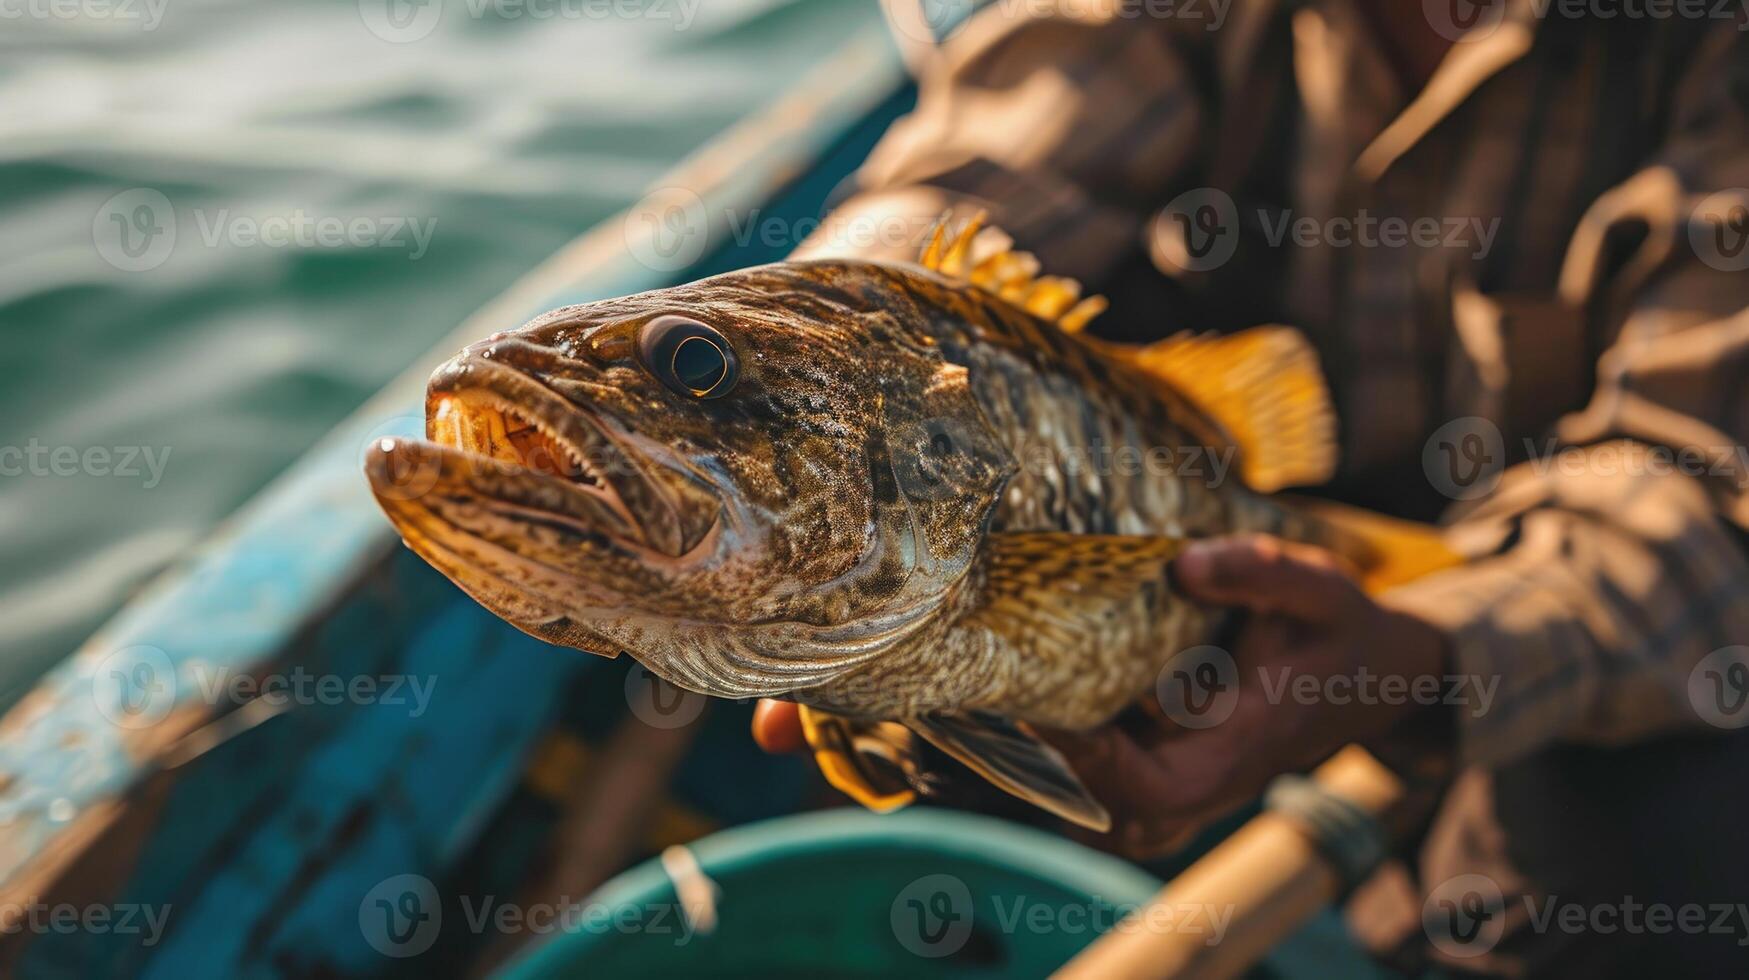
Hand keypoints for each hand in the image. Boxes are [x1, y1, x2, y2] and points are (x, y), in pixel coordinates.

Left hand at [749, 534, 1453, 857]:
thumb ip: (1264, 579)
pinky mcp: (1086, 756)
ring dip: (890, 744)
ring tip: (782, 716)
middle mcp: (1127, 796)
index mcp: (1177, 776)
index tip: (891, 679)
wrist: (1361, 682)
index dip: (975, 722)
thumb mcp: (1320, 601)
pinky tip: (852, 701)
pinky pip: (998, 754)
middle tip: (781, 723)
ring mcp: (1100, 783)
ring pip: (982, 775)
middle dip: (891, 747)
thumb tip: (1188, 561)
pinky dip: (929, 727)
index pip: (1061, 759)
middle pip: (995, 780)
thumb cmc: (1338, 646)